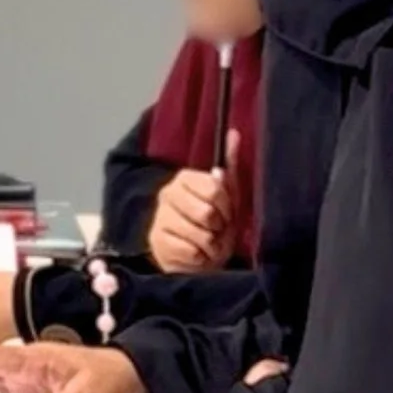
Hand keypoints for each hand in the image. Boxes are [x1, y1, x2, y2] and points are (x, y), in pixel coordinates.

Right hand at [149, 149, 239, 274]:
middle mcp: (167, 194)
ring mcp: (159, 218)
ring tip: (208, 244)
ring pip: (200, 234)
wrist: (199, 259)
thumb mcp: (228, 196)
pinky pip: (191, 251)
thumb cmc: (215, 225)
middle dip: (219, 227)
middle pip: (207, 212)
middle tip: (216, 230)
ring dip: (212, 245)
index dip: (227, 206)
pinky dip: (200, 258)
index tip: (227, 214)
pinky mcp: (157, 242)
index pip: (214, 189)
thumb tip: (235, 132)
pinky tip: (197, 254)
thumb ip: (230, 165)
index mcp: (184, 178)